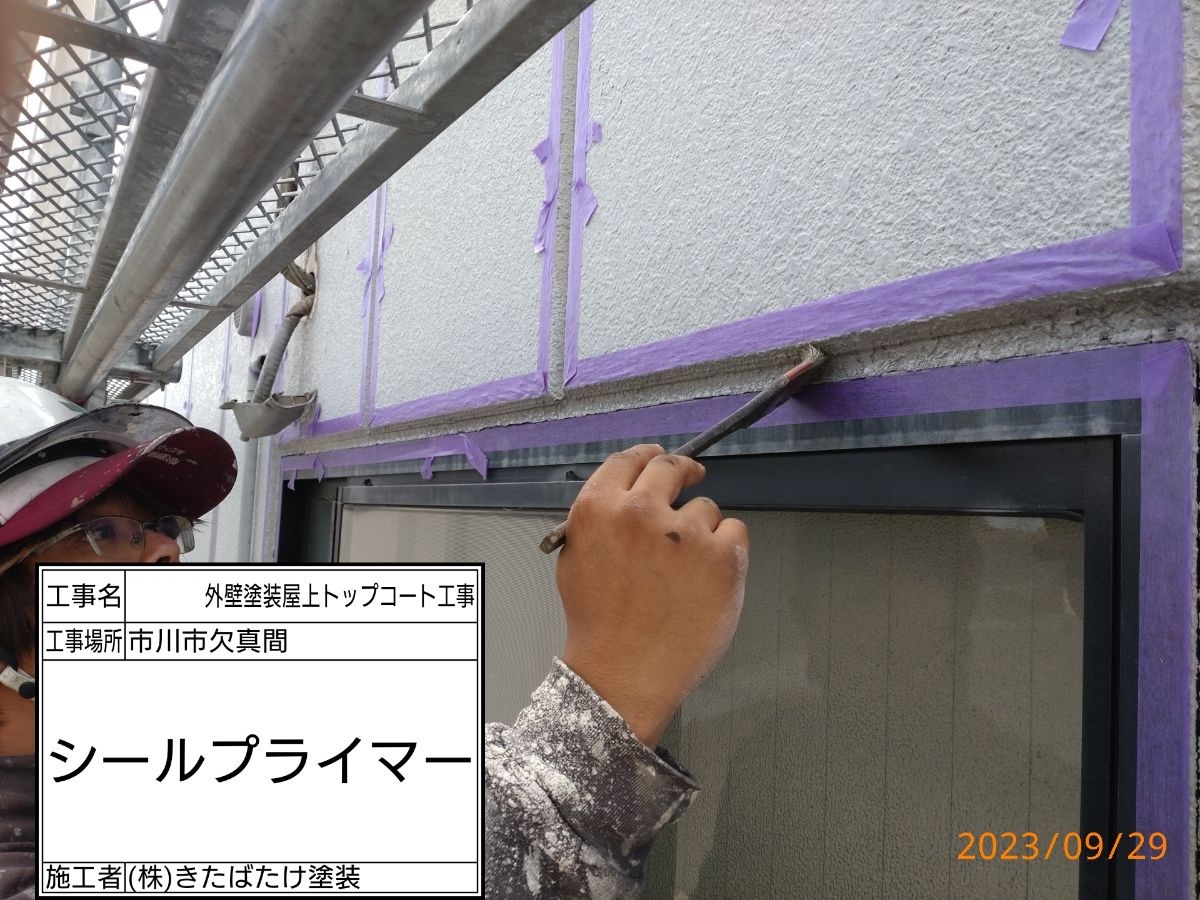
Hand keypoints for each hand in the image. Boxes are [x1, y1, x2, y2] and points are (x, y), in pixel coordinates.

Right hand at [556, 444, 748, 746]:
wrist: (623, 674)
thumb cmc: (599, 625)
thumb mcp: (576, 558)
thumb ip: (601, 519)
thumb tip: (629, 496)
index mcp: (598, 508)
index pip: (629, 460)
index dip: (647, 457)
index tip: (659, 459)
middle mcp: (640, 512)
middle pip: (671, 467)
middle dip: (682, 473)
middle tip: (691, 480)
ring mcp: (685, 533)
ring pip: (706, 508)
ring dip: (701, 531)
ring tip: (684, 572)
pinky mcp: (722, 557)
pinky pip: (735, 532)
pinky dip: (727, 552)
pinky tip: (707, 579)